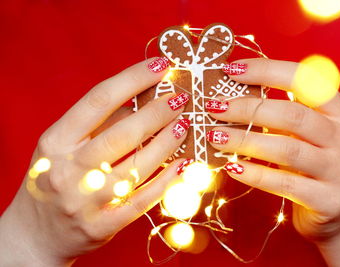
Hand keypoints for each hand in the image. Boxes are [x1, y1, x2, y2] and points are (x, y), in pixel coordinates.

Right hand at [0, 58, 189, 265]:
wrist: (34, 234)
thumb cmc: (49, 181)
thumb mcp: (59, 146)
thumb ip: (95, 124)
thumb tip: (138, 101)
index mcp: (55, 142)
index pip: (99, 100)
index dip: (134, 79)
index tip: (160, 66)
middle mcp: (68, 170)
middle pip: (124, 133)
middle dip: (158, 112)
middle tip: (180, 100)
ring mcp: (86, 200)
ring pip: (139, 165)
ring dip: (169, 142)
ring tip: (185, 125)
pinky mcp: (103, 225)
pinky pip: (144, 199)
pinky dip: (168, 180)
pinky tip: (184, 163)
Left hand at [207, 58, 339, 265]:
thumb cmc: (316, 162)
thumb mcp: (306, 133)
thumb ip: (281, 113)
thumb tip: (232, 95)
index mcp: (339, 111)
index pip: (304, 80)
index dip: (266, 71)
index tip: (231, 69)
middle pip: (292, 115)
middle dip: (248, 109)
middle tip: (215, 108)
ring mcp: (338, 169)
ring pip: (286, 150)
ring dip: (244, 141)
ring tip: (215, 137)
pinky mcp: (327, 199)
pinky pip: (283, 183)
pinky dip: (254, 173)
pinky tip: (231, 166)